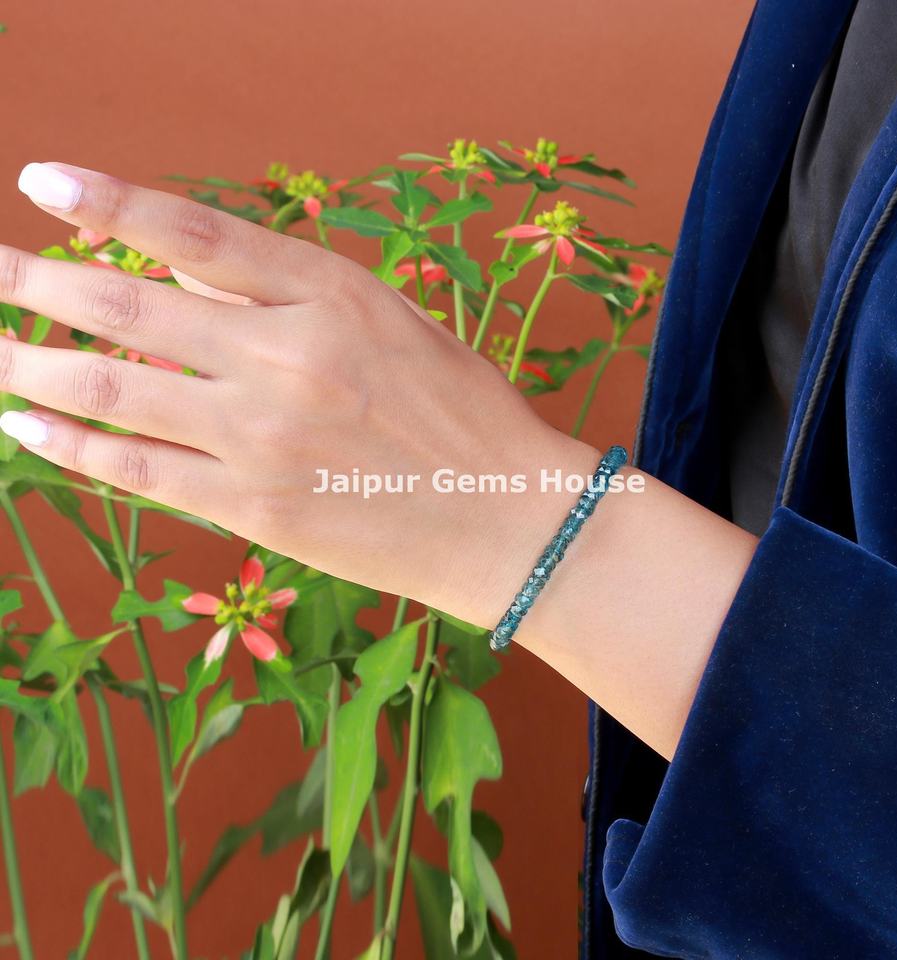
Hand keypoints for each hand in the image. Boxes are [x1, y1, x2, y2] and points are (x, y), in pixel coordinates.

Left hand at [0, 162, 597, 625]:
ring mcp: (263, 438)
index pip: (195, 235)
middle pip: (127, 307)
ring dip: (28, 366)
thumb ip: (292, 293)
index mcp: (333, 296)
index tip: (43, 183)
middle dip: (33, 282)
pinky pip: (139, 471)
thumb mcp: (396, 323)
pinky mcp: (254, 508)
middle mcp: (288, 358)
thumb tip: (184, 275)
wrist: (507, 520)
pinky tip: (27, 428)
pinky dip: (72, 446)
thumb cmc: (466, 415)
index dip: (110, 203)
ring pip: (112, 389)